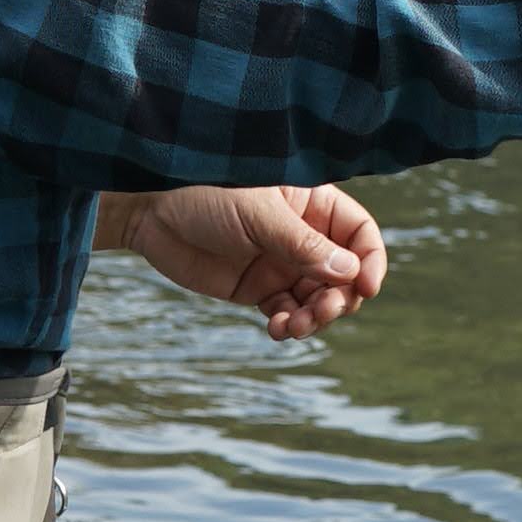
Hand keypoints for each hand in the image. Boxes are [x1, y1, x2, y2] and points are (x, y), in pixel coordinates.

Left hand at [101, 184, 388, 340]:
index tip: (365, 287)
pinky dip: (288, 324)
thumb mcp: (258, 215)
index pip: (360, 234)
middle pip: (344, 275)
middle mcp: (302, 236)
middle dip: (340, 298)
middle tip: (320, 310)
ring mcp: (281, 263)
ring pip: (318, 299)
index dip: (371, 261)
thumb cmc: (204, 193)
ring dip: (315, 318)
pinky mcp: (256, 288)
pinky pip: (287, 312)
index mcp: (312, 205)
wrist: (149, 210)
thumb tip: (350, 273)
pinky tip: (277, 328)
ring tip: (294, 325)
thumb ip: (302, 245)